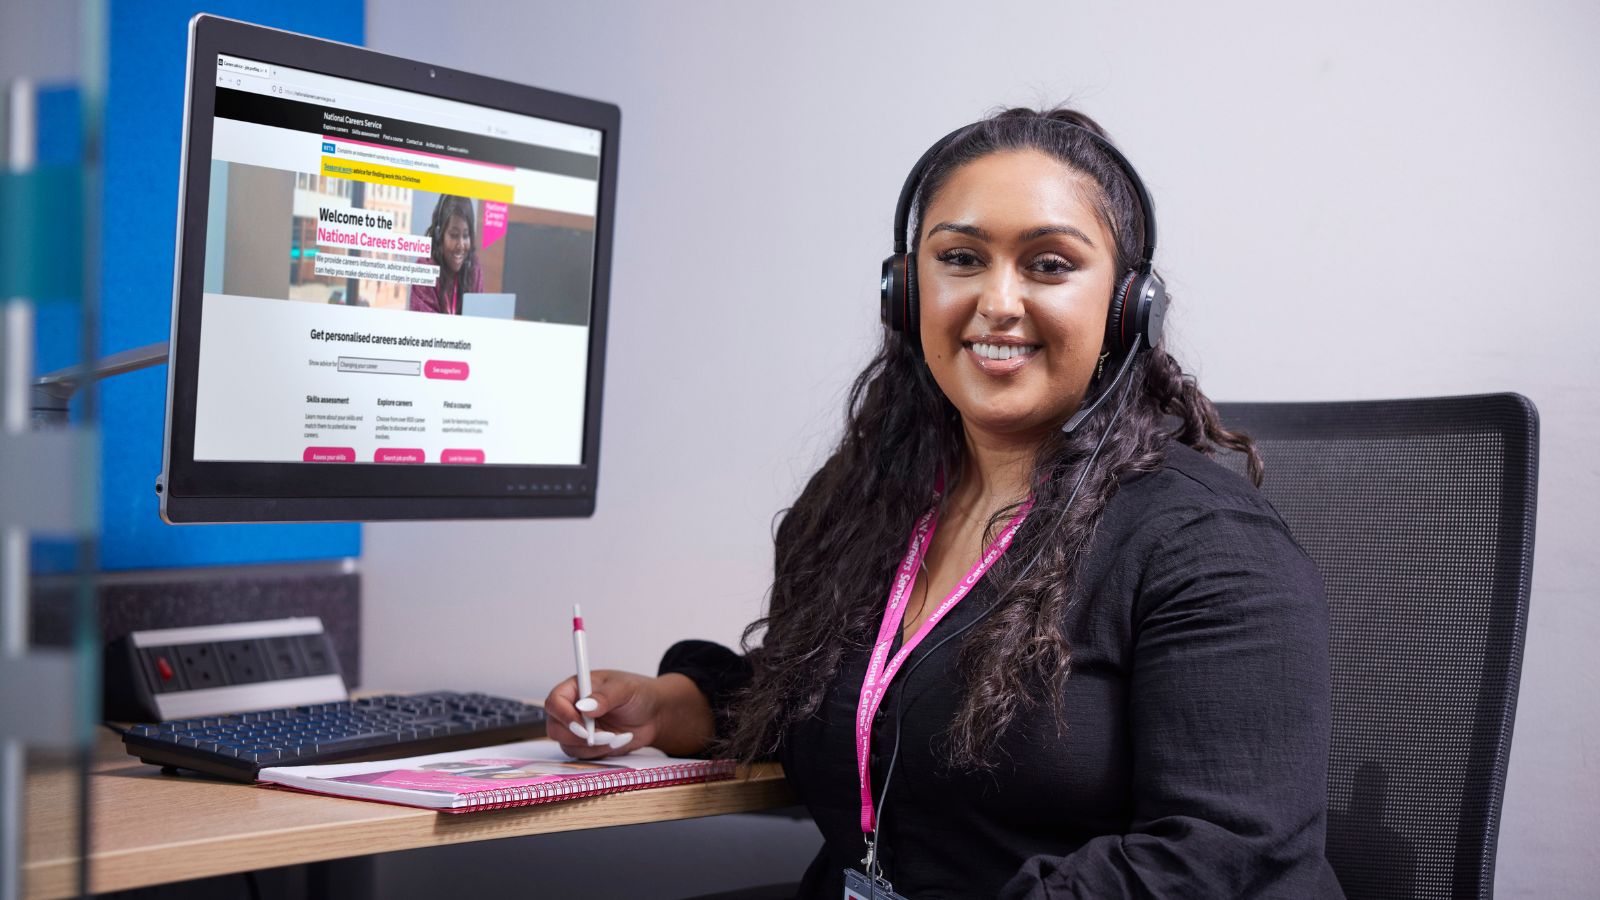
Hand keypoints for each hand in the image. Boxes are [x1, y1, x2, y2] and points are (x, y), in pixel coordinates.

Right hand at [543, 669, 661, 759]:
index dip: (563, 715)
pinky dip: (600, 752)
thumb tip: (584, 707)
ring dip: (593, 746)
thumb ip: (604, 697)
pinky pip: (583, 756)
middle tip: (604, 735)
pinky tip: (618, 741)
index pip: (555, 701)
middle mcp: (572, 709)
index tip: (582, 725)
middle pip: (555, 728)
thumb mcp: (624, 689)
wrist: (654, 715)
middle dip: (579, 736)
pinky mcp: (587, 745)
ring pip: (568, 745)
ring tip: (616, 736)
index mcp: (576, 688)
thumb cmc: (638, 694)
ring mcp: (578, 729)